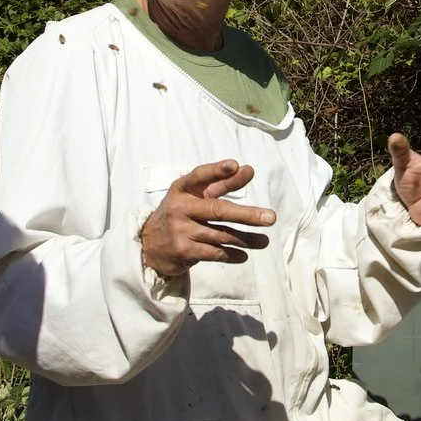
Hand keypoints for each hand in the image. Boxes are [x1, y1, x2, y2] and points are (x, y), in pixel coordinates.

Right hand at [139, 160, 275, 281]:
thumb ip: (222, 183)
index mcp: (182, 189)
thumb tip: (249, 170)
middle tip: (271, 217)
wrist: (149, 245)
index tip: (235, 165)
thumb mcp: (195, 196)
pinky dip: (231, 254)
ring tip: (264, 241)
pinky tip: (244, 255)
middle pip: (218, 210)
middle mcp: (180, 208)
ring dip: (246, 239)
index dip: (217, 171)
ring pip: (221, 234)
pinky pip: (214, 253)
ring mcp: (180, 230)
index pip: (200, 176)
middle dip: (246, 214)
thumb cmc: (180, 214)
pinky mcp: (183, 251)